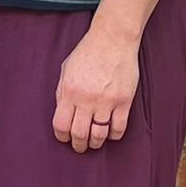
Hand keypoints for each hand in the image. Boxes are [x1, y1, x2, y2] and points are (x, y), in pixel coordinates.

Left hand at [53, 25, 139, 151]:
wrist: (112, 40)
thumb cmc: (87, 53)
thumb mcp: (66, 69)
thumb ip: (62, 91)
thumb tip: (61, 112)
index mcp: (69, 91)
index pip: (61, 124)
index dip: (61, 136)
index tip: (64, 138)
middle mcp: (86, 99)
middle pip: (80, 134)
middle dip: (78, 144)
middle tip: (79, 146)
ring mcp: (106, 102)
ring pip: (99, 135)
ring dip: (95, 143)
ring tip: (94, 142)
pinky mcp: (124, 102)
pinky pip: (119, 128)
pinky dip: (113, 135)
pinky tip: (110, 132)